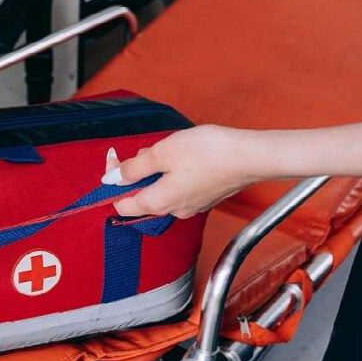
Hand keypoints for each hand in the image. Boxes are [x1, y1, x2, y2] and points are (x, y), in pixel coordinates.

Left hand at [101, 125, 265, 217]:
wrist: (249, 156)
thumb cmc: (208, 152)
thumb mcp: (161, 153)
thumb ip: (133, 168)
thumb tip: (111, 179)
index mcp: (158, 203)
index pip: (122, 205)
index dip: (113, 182)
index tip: (116, 160)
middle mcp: (174, 211)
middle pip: (142, 197)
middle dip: (137, 173)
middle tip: (147, 150)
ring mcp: (191, 206)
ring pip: (161, 190)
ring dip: (157, 171)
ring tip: (168, 149)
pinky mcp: (205, 198)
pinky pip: (179, 188)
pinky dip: (174, 173)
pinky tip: (184, 156)